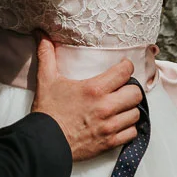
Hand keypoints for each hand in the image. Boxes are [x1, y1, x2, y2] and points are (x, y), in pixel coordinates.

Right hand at [31, 39, 141, 161]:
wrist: (44, 143)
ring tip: (121, 106)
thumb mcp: (46, 79)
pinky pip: (132, 133)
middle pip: (136, 93)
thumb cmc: (47, 111)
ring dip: (130, 109)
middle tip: (122, 89)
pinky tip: (119, 123)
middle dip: (131, 89)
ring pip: (136, 113)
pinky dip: (128, 128)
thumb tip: (41, 33)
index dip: (126, 67)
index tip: (122, 67)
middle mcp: (106, 107)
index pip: (125, 72)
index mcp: (94, 89)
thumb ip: (46, 54)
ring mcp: (110, 126)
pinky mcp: (110, 142)